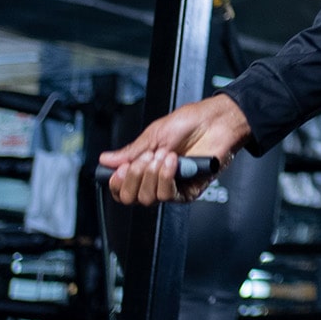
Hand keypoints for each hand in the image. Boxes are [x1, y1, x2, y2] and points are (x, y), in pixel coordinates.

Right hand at [99, 94, 251, 205]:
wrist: (214, 120)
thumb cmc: (189, 123)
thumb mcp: (153, 134)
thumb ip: (130, 152)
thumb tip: (106, 160)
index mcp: (145, 168)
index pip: (122, 189)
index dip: (116, 183)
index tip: (120, 169)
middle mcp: (156, 180)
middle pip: (131, 198)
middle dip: (134, 177)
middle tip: (144, 158)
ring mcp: (172, 186)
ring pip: (148, 199)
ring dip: (151, 175)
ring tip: (162, 155)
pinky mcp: (188, 190)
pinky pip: (169, 195)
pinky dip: (166, 177)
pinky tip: (172, 161)